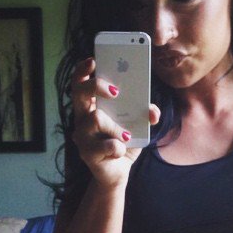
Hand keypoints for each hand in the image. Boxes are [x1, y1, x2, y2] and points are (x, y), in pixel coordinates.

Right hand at [70, 57, 160, 187]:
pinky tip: (121, 150)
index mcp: (92, 106)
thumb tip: (152, 110)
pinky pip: (106, 145)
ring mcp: (82, 136)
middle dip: (96, 86)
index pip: (80, 83)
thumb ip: (146, 115)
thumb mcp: (138, 126)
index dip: (83, 70)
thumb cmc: (124, 143)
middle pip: (79, 93)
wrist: (118, 172)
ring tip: (127, 135)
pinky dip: (118, 148)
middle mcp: (82, 118)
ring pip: (96, 119)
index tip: (93, 60)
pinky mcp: (87, 154)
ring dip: (116, 127)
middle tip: (115, 91)